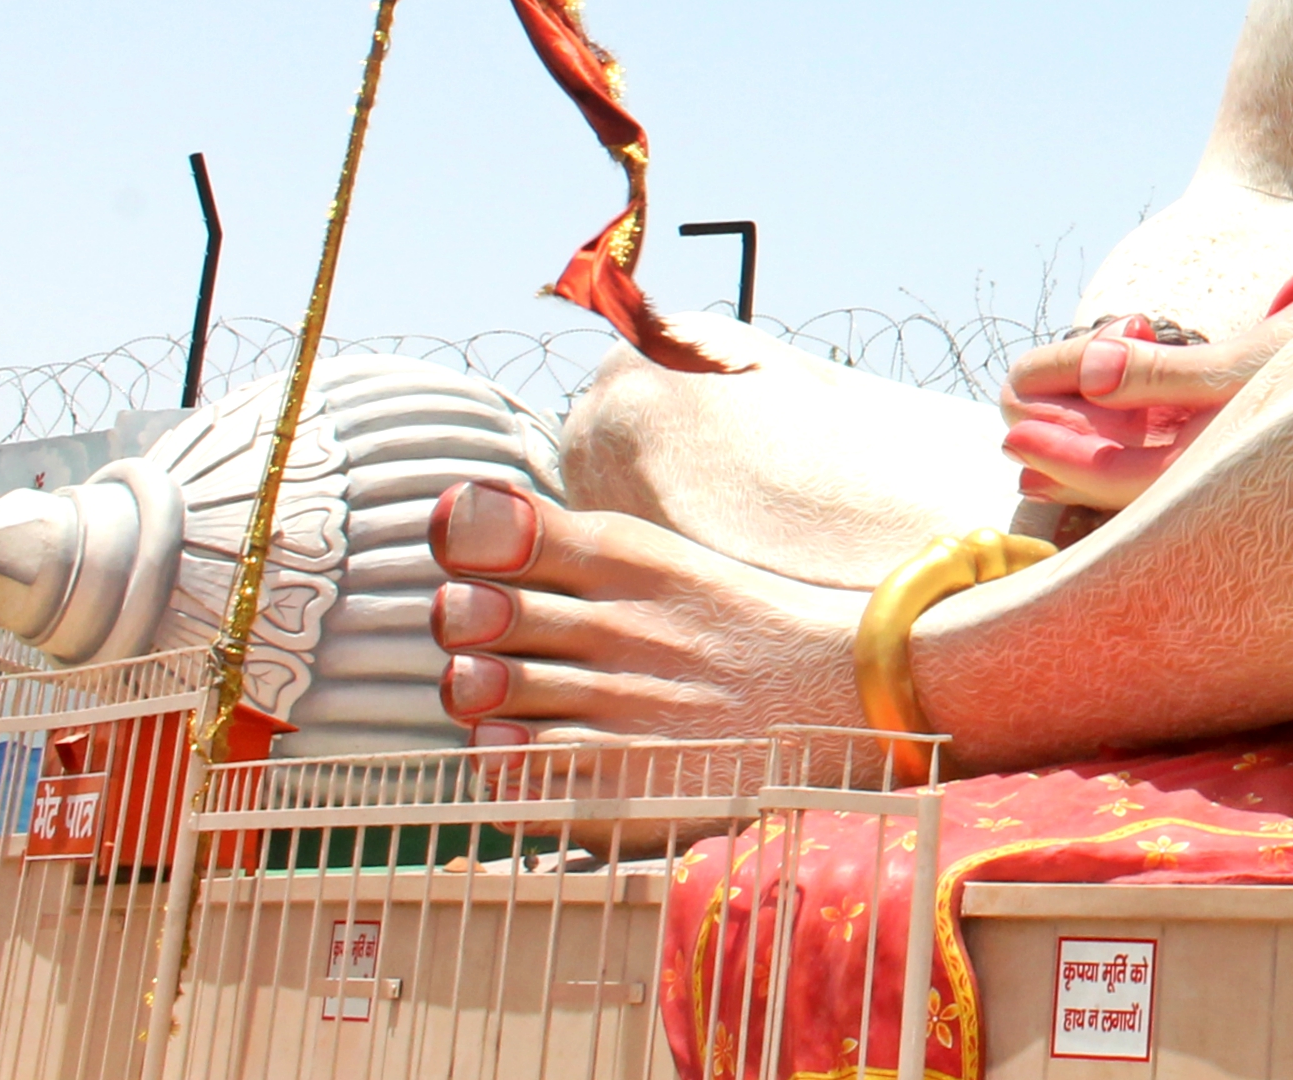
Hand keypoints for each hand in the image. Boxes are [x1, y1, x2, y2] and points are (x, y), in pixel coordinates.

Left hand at [428, 480, 864, 745]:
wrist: (836, 696)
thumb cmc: (726, 625)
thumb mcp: (658, 557)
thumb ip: (559, 539)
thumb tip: (456, 511)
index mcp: (629, 558)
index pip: (494, 529)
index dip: (460, 541)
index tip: (476, 561)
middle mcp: (620, 626)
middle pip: (470, 613)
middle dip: (461, 624)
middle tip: (492, 636)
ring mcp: (621, 705)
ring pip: (477, 691)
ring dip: (476, 694)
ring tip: (510, 695)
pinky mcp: (625, 781)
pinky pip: (511, 771)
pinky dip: (500, 760)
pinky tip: (530, 747)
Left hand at [999, 312, 1288, 509]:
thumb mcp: (1259, 357)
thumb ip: (1169, 371)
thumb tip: (1091, 370)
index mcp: (1226, 471)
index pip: (1120, 478)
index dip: (1060, 456)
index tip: (1010, 427)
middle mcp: (1227, 478)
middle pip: (1124, 477)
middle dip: (1063, 449)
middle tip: (1007, 423)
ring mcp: (1239, 459)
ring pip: (1146, 460)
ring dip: (1090, 437)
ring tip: (1032, 424)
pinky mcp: (1251, 434)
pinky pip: (1175, 443)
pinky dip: (1132, 422)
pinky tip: (1103, 401)